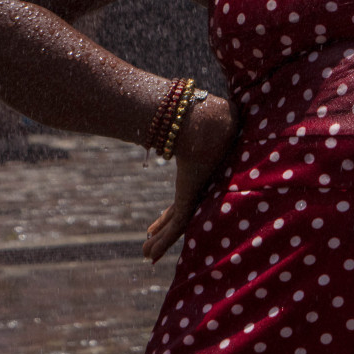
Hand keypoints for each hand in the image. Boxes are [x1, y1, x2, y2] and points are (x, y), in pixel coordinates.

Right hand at [144, 92, 237, 262]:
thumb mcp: (187, 121)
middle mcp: (201, 183)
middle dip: (164, 227)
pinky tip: (150, 254)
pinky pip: (178, 225)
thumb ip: (177, 116)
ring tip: (146, 256)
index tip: (153, 225)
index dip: (168, 212)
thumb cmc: (199, 117)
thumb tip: (162, 97)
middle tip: (149, 239)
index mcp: (200, 170)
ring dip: (161, 241)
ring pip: (178, 224)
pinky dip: (164, 240)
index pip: (184, 196)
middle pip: (181, 211)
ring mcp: (198, 191)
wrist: (206, 122)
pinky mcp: (193, 197)